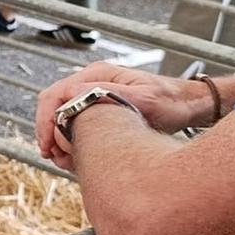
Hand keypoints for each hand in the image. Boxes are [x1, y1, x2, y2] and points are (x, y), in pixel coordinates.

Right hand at [34, 63, 215, 169]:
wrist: (187, 107)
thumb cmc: (171, 101)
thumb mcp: (143, 99)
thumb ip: (108, 94)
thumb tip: (74, 95)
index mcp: (97, 75)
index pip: (56, 94)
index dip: (47, 121)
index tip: (49, 145)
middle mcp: (91, 83)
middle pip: (52, 106)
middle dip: (48, 132)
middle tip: (53, 156)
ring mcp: (93, 97)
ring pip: (60, 117)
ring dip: (58, 139)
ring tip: (65, 160)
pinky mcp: (98, 111)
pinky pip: (73, 125)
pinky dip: (69, 142)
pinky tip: (76, 157)